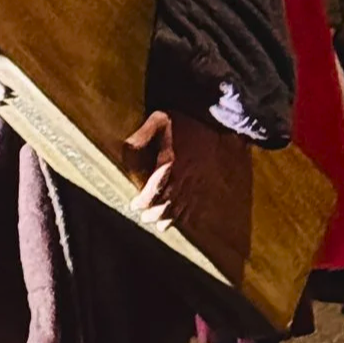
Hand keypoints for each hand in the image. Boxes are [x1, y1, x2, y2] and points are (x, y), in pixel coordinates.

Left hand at [124, 109, 207, 233]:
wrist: (217, 119)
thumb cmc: (185, 120)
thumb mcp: (159, 119)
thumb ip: (141, 135)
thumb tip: (126, 148)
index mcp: (170, 163)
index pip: (154, 191)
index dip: (143, 202)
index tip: (135, 206)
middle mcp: (185, 176)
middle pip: (167, 204)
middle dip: (154, 213)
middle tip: (144, 217)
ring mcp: (199, 181)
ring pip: (182, 208)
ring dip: (169, 218)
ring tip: (158, 223)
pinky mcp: (208, 182)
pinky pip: (198, 204)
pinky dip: (187, 215)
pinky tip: (179, 219)